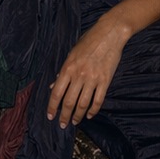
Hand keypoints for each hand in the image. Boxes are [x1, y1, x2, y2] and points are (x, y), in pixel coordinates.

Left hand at [47, 13, 131, 127]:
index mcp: (68, 68)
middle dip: (64, 115)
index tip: (50, 116)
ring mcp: (93, 78)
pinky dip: (93, 110)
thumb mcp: (71, 54)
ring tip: (75, 121)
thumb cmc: (88, 42)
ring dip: (78, 115)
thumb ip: (63, 71)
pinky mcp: (105, 80)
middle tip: (62, 124)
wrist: (109, 34)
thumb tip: (53, 86)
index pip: (56, 92)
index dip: (52, 107)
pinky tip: (90, 115)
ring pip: (83, 104)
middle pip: (69, 101)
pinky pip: (98, 100)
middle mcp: (79, 75)